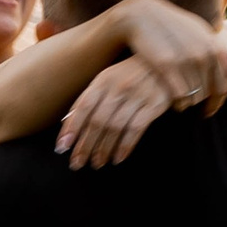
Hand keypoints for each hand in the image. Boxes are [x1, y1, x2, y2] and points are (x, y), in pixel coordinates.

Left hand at [56, 61, 175, 168]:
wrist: (164, 63)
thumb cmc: (131, 74)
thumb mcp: (109, 78)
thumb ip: (91, 98)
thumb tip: (69, 123)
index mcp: (103, 80)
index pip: (82, 107)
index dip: (71, 128)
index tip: (62, 147)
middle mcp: (118, 87)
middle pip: (97, 121)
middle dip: (85, 145)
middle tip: (77, 163)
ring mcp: (137, 96)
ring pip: (115, 128)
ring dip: (104, 149)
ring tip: (97, 163)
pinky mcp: (154, 105)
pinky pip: (136, 130)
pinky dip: (125, 146)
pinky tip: (118, 158)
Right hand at [115, 0, 226, 116]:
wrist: (143, 16)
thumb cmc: (176, 28)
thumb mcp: (203, 37)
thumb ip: (226, 58)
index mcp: (215, 47)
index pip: (222, 86)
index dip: (216, 103)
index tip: (207, 112)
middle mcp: (203, 54)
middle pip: (207, 94)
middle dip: (199, 102)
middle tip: (189, 104)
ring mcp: (185, 59)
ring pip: (193, 97)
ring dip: (187, 103)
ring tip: (180, 101)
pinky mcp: (166, 65)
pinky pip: (179, 97)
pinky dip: (178, 104)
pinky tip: (173, 102)